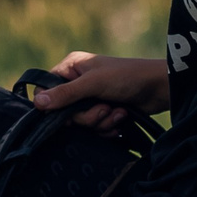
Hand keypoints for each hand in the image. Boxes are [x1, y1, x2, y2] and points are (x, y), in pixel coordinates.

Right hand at [30, 50, 168, 131]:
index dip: (54, 105)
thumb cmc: (127, 77)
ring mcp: (91, 98)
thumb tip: (37, 103)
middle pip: (64, 112)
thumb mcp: (94, 84)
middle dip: (86, 116)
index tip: (68, 112)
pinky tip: (121, 117)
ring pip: (81, 123)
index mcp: (71, 68)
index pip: (47, 90)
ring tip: (117, 112)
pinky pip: (94, 128)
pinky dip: (108, 127)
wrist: (160, 89)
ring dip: (100, 122)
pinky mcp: (103, 111)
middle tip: (103, 109)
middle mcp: (78, 82)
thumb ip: (65, 94)